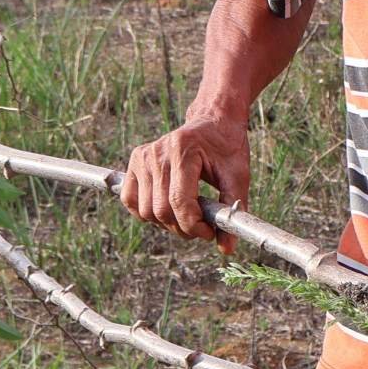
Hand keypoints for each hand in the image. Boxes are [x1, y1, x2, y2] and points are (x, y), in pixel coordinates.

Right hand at [122, 114, 249, 245]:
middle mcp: (157, 153)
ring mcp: (143, 157)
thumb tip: (226, 248)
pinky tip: (167, 207)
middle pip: (161, 210)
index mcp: (184, 152)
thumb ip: (231, 211)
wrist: (212, 120)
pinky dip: (146, 213)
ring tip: (186, 214)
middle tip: (201, 226)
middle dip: (182, 227)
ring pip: (145, 211)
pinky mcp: (135, 161)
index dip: (193, 225)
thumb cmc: (226, 147)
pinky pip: (130, 200)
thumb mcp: (238, 176)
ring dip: (166, 223)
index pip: (179, 202)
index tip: (208, 232)